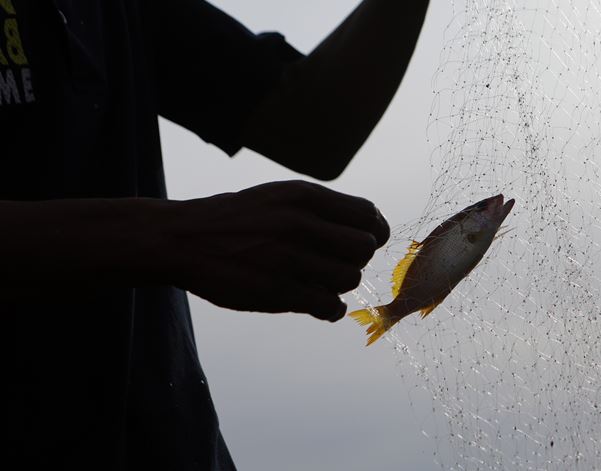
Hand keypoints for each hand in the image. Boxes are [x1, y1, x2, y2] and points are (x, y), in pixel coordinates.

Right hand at [165, 181, 388, 319]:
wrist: (182, 239)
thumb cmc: (238, 218)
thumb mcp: (280, 195)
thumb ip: (321, 208)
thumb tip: (369, 228)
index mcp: (304, 196)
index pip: (367, 214)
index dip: (374, 231)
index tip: (365, 241)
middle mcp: (300, 223)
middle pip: (364, 247)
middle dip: (357, 258)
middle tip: (338, 264)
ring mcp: (289, 258)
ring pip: (349, 278)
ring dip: (340, 284)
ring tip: (321, 282)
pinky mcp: (277, 291)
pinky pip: (329, 305)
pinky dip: (331, 309)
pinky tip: (320, 304)